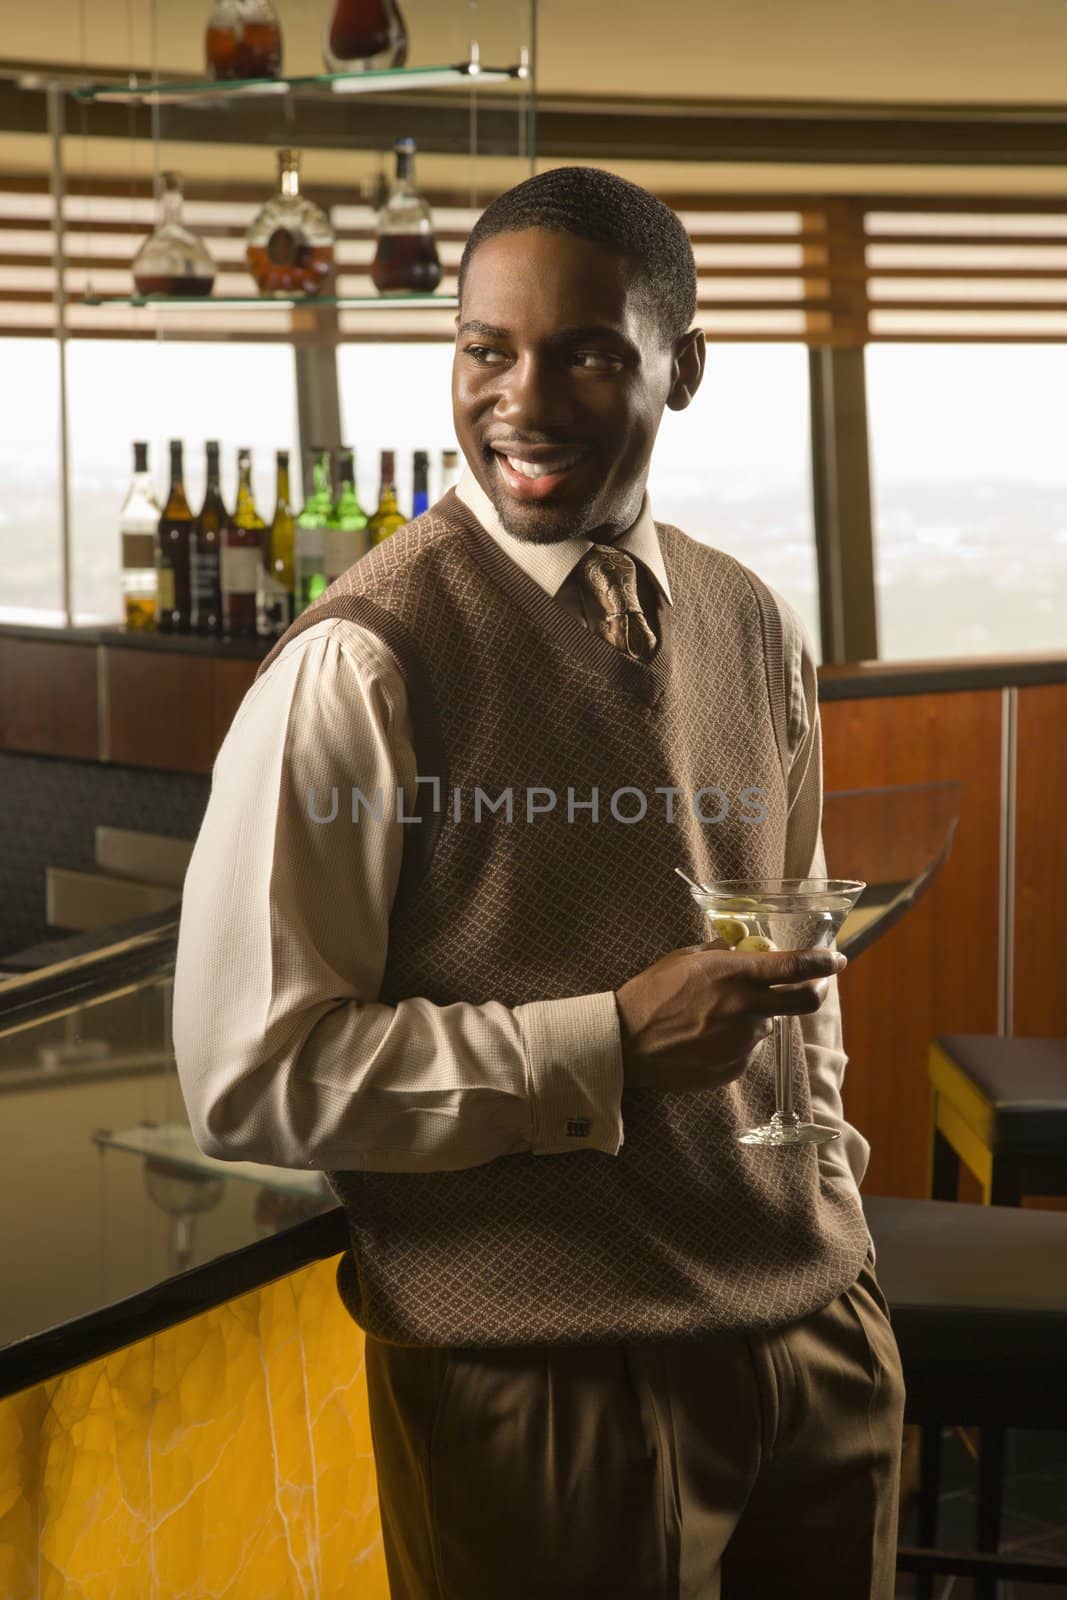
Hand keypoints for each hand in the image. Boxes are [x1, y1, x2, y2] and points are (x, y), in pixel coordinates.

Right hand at [615, 941, 846, 1092]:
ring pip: (765, 1026)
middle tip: (813, 987)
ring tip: (713, 1019)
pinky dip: (734, 1041)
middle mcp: (747, 1009)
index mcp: (735, 975)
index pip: (796, 968)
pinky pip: (746, 1050)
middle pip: (805, 1002)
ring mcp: (743, 1042)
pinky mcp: (734, 1067)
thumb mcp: (683, 959)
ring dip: (753, 1019)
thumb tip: (741, 947)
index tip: (835, 959)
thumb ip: (719, 952)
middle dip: (816, 992)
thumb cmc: (650, 995)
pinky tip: (704, 1038)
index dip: (822, 962)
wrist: (625, 1045)